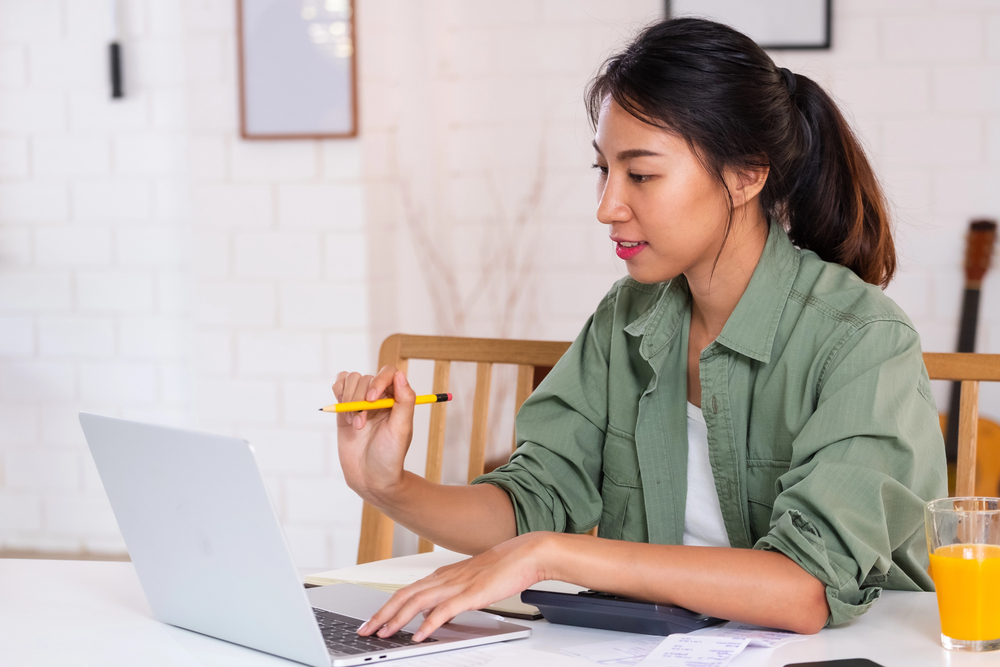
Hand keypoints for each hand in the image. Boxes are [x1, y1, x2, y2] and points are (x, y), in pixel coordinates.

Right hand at [333, 366, 415, 499]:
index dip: (378, 381)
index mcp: (397, 399)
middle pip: (365, 378)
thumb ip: (404, 401)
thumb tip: (400, 374)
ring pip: (351, 380)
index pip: (388, 373)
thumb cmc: (390, 456)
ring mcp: (361, 402)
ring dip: (349, 400)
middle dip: (360, 399)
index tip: (372, 398)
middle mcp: (379, 398)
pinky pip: (339, 387)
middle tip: (362, 423)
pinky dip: (338, 393)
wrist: (370, 477)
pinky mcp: (344, 409)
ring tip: (355, 424)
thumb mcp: (402, 429)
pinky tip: (343, 412)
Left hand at [357, 532, 553, 641]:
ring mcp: (456, 585)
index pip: (406, 592)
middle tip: (365, 630)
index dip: (386, 607)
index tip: (372, 621)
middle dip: (381, 614)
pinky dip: (428, 624)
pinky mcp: (471, 593)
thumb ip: (448, 597)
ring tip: (383, 634)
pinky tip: (419, 635)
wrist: (526, 554)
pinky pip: (444, 610)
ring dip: (397, 619)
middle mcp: (444, 578)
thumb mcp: (468, 584)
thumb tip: (430, 615)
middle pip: (404, 596)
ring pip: (417, 602)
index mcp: (442, 575)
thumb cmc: (502, 568)